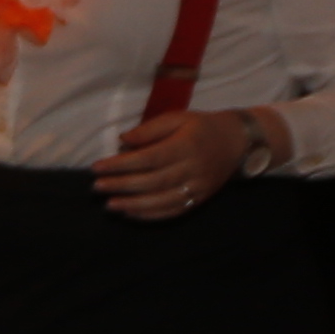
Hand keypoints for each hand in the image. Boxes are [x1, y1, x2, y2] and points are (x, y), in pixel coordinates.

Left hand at [94, 105, 263, 221]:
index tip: (97, 167)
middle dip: (122, 186)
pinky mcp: (200, 199)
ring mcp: (198, 188)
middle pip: (153, 182)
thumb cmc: (201, 127)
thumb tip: (121, 141)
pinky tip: (130, 213)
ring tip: (109, 205)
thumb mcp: (177, 118)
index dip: (121, 165)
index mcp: (186, 146)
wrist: (237, 142)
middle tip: (97, 187)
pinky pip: (173, 211)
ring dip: (133, 205)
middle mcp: (193, 169)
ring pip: (162, 201)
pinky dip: (150, 215)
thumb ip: (149, 129)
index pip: (149, 158)